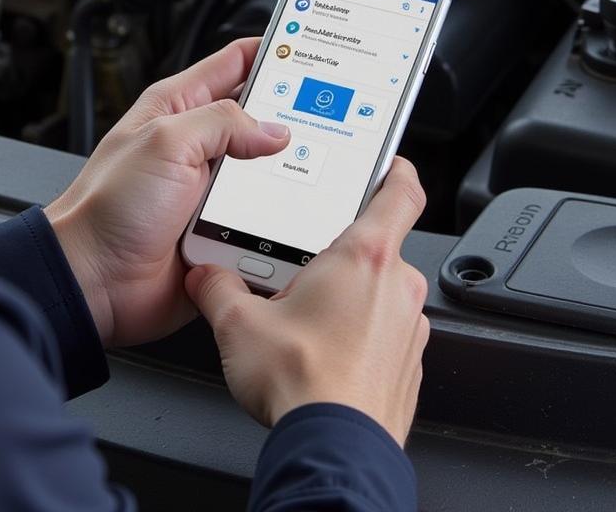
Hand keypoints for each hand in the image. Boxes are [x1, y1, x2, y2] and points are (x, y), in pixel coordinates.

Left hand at [45, 39, 289, 348]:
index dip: (273, 52)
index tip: (312, 48)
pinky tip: (298, 220)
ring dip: (289, 178)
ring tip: (317, 173)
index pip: (234, 63)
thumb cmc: (108, 207)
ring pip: (271, 175)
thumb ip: (221, 123)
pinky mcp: (222, 231)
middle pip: (262, 121)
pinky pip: (265, 222)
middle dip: (295, 121)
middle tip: (333, 119)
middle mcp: (198, 147)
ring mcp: (212, 190)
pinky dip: (281, 223)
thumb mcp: (165, 143)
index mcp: (178, 109)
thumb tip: (273, 129)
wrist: (95, 280)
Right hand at [185, 158, 429, 445]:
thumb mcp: (239, 324)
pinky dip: (359, 334)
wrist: (336, 452)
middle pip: (376, 247)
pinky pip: (385, 333)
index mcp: (363, 258)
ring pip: (380, 293)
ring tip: (304, 317)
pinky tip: (322, 353)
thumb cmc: (302, 384)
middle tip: (300, 266)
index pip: (401, 192)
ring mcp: (409, 330)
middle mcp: (396, 288)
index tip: (388, 163)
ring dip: (349, 295)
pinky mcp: (409, 366)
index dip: (395, 170)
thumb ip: (217, 287)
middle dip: (338, 253)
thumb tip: (206, 277)